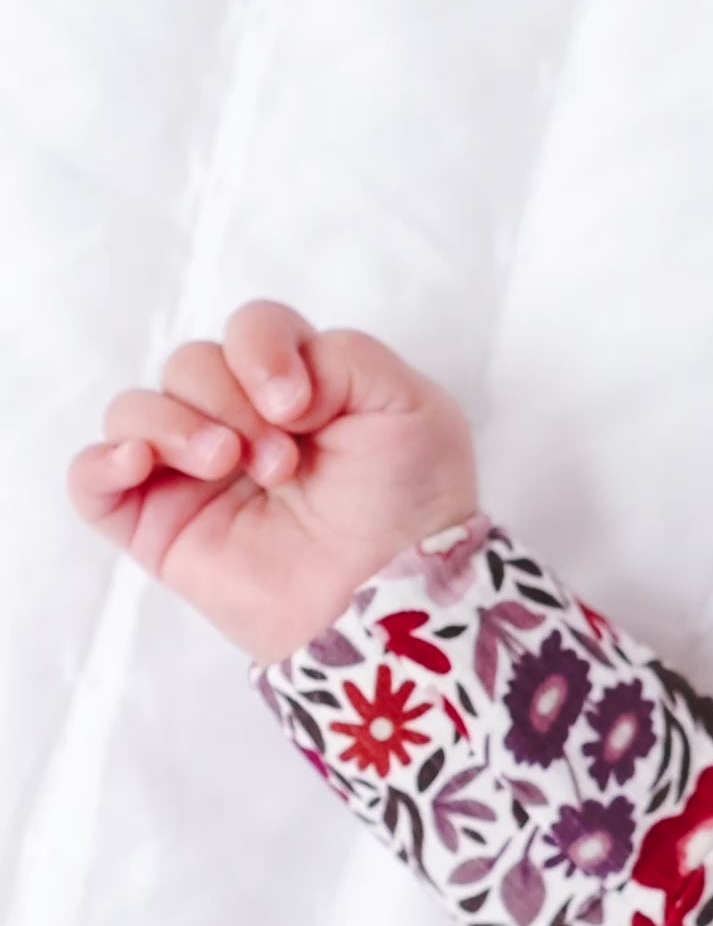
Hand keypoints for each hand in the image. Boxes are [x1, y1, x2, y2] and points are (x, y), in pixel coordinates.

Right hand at [68, 302, 480, 663]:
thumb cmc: (409, 504)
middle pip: (191, 364)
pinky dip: (102, 461)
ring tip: (227, 465)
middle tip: (281, 461)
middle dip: (231, 400)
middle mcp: (238, 421)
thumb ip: (342, 354)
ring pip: (134, 409)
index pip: (249, 329)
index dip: (261, 351)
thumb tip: (265, 380)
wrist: (388, 597)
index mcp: (295, 386)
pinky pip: (91, 479)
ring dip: (176, 425)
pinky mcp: (156, 525)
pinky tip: (139, 463)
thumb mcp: (407, 402)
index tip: (298, 404)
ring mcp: (191, 474)